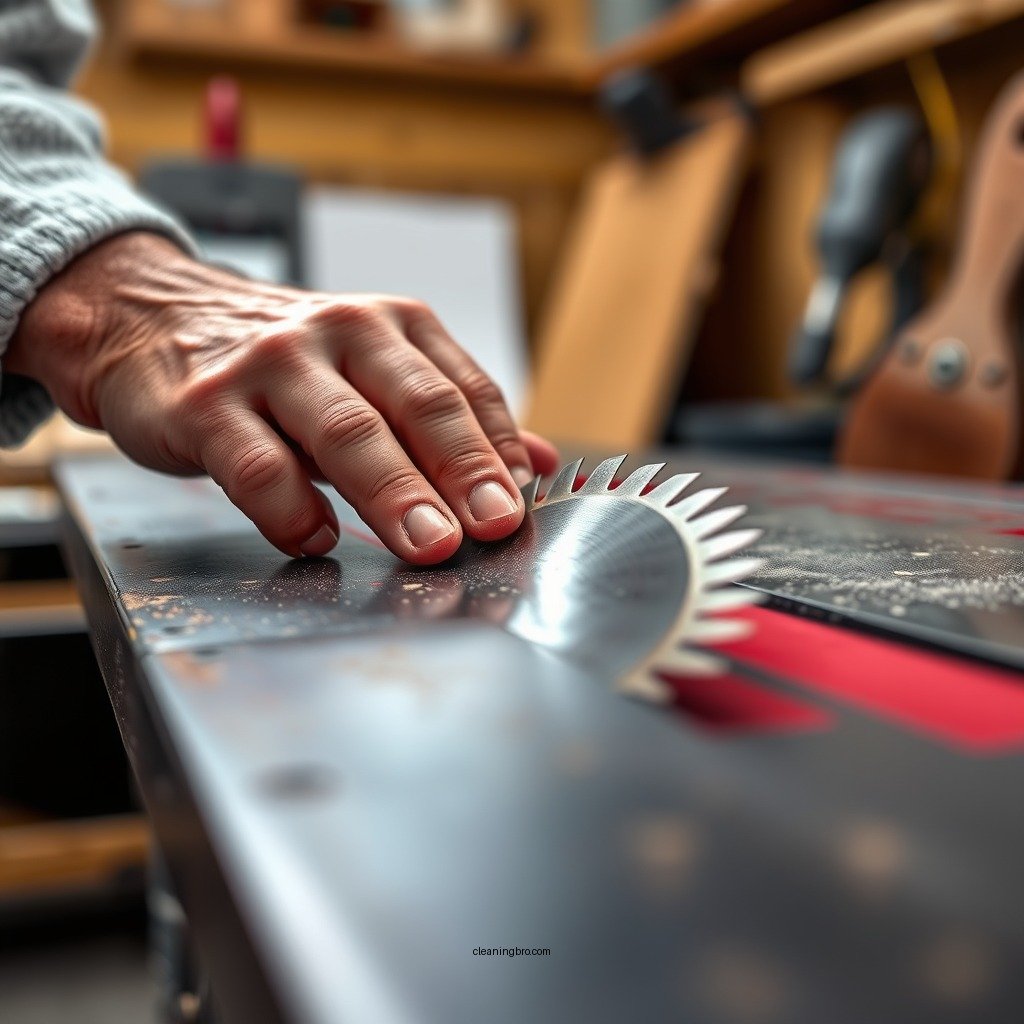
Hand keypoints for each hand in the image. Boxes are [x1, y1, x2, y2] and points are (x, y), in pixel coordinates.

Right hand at [6, 232, 558, 562]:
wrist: (151, 317)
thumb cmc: (281, 361)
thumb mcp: (372, 372)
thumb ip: (453, 418)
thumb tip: (540, 463)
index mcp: (391, 327)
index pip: (463, 391)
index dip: (498, 451)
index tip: (521, 504)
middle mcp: (338, 333)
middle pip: (415, 406)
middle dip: (460, 471)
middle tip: (492, 526)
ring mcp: (270, 366)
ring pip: (345, 431)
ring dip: (394, 493)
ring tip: (430, 545)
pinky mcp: (205, 405)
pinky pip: (256, 464)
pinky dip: (290, 508)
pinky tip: (315, 539)